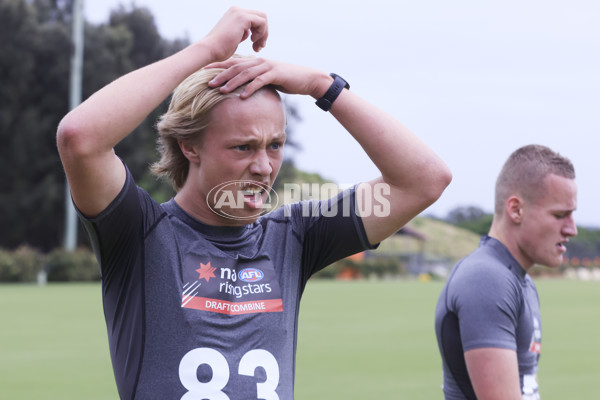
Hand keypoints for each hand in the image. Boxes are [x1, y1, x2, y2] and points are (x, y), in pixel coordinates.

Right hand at [202, 7, 268, 62]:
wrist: (210, 50)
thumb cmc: (220, 49)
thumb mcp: (234, 37)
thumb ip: (243, 32)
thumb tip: (252, 33)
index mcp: (234, 14)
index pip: (255, 18)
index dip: (259, 32)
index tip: (256, 46)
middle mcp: (237, 10)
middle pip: (261, 16)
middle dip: (264, 33)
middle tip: (260, 47)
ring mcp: (239, 12)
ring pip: (263, 18)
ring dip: (264, 34)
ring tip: (257, 47)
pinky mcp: (243, 17)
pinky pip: (262, 22)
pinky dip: (261, 34)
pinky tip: (253, 42)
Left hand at [206, 57, 330, 98]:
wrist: (306, 79)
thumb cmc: (286, 80)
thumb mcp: (268, 79)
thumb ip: (255, 80)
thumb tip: (242, 89)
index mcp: (255, 62)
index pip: (233, 63)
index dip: (219, 66)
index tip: (204, 72)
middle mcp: (259, 61)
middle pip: (236, 68)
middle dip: (221, 76)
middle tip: (208, 84)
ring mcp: (267, 67)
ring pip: (245, 74)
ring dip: (232, 83)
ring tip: (221, 91)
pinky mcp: (275, 74)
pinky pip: (259, 82)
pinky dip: (249, 89)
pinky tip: (241, 96)